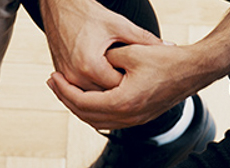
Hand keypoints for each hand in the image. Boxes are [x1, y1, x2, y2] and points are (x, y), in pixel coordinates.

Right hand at [38, 0, 158, 91]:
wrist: (60, 8)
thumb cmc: (88, 14)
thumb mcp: (119, 26)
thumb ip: (144, 40)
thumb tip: (169, 46)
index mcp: (90, 66)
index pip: (118, 87)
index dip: (133, 84)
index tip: (147, 80)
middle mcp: (75, 76)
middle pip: (104, 96)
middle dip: (121, 92)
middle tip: (140, 87)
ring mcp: (66, 78)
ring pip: (92, 97)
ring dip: (107, 94)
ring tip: (126, 88)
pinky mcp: (62, 76)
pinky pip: (82, 90)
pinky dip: (94, 90)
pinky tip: (108, 85)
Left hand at [48, 42, 221, 129]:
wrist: (195, 70)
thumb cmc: (166, 59)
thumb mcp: (130, 52)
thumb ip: (106, 59)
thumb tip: (88, 64)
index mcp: (123, 103)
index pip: (82, 102)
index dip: (64, 90)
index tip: (53, 77)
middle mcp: (128, 118)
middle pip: (85, 115)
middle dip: (66, 99)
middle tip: (53, 83)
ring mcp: (134, 121)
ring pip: (95, 121)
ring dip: (78, 106)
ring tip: (64, 89)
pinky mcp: (139, 118)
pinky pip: (108, 120)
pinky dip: (92, 110)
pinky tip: (86, 96)